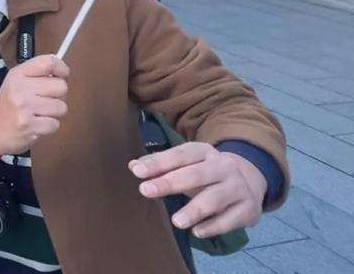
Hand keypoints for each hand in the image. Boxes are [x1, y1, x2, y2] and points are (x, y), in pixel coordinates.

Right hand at [0, 54, 69, 155]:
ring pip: (61, 107)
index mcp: (18, 74)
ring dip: (54, 112)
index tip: (63, 74)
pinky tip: (37, 124)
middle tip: (46, 99)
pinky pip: (55, 124)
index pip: (48, 63)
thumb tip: (62, 72)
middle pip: (61, 86)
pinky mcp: (30, 126)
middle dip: (59, 95)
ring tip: (40, 113)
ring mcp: (25, 108)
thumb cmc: (9, 104)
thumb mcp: (16, 81)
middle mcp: (21, 88)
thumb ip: (37, 73)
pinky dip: (50, 126)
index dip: (61, 68)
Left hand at [129, 142, 267, 237]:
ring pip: (215, 199)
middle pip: (196, 174)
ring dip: (195, 210)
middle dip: (170, 182)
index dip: (158, 162)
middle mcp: (223, 167)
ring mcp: (238, 188)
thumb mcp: (187, 164)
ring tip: (176, 221)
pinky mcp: (248, 209)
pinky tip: (197, 232)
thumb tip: (134, 166)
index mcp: (205, 152)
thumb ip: (161, 165)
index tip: (137, 172)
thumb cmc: (206, 173)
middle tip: (145, 191)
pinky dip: (213, 227)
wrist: (251, 181)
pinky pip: (230, 220)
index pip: (180, 155)